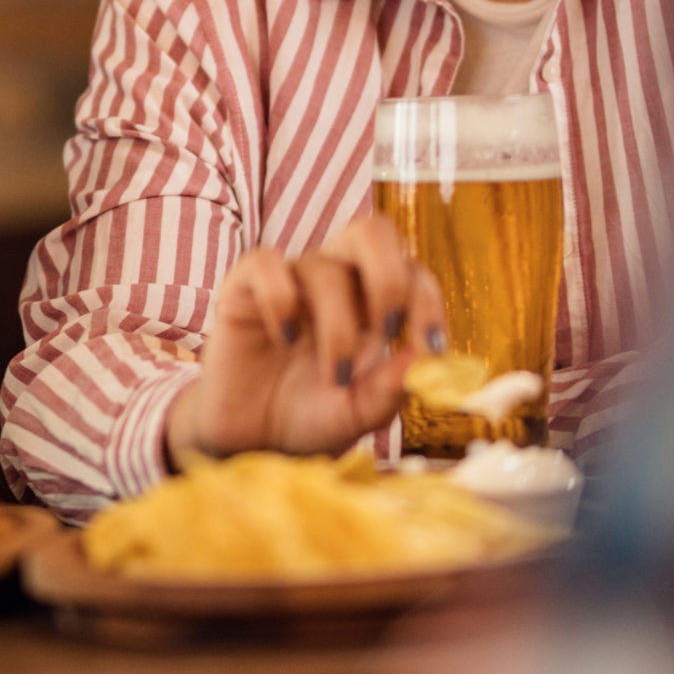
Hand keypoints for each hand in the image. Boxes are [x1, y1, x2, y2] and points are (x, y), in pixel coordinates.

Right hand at [166, 214, 447, 463]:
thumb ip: (393, 387)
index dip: (428, 301)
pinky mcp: (243, 288)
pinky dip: (280, 299)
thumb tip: (428, 357)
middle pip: (372, 232)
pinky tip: (283, 339)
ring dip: (338, 327)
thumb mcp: (360, 414)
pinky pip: (265, 264)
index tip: (430, 349)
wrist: (249, 442)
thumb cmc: (309, 418)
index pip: (411, 272)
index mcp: (372, 305)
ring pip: (323, 266)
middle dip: (389, 279)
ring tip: (334, 379)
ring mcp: (290, 282)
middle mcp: (335, 282)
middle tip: (386, 331)